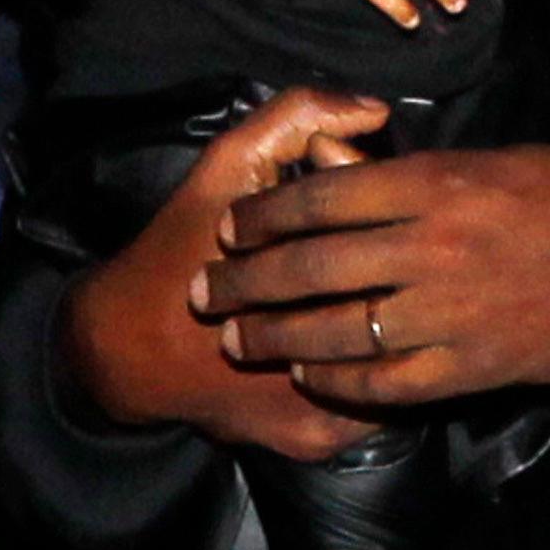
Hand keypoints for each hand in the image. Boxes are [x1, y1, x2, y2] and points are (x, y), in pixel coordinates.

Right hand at [58, 91, 392, 455]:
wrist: (127, 349)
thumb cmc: (180, 249)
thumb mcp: (227, 166)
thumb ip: (293, 121)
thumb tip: (373, 110)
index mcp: (304, 277)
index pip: (398, 253)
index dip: (413, 232)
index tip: (408, 225)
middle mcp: (319, 350)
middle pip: (406, 320)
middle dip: (421, 294)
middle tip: (422, 272)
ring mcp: (319, 405)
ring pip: (400, 376)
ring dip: (414, 345)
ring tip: (415, 313)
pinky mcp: (314, 439)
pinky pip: (376, 414)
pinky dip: (386, 384)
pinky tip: (383, 358)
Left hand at [192, 141, 549, 406]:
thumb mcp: (506, 160)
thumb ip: (433, 175)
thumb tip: (371, 179)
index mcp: (439, 182)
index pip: (323, 195)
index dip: (266, 213)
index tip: (232, 225)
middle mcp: (433, 246)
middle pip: (311, 264)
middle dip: (247, 280)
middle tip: (205, 292)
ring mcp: (452, 312)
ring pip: (337, 329)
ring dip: (277, 337)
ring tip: (239, 340)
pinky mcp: (474, 367)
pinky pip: (386, 383)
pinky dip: (340, 383)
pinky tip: (312, 378)